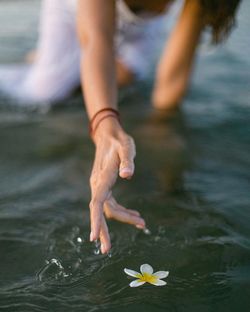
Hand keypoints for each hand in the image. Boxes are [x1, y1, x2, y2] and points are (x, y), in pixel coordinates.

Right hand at [89, 119, 144, 253]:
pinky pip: (112, 203)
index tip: (94, 239)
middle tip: (108, 251)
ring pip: (108, 209)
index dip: (95, 221)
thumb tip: (128, 176)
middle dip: (104, 231)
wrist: (109, 135)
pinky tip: (135, 214)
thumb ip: (127, 160)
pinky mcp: (105, 185)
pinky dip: (123, 211)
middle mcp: (98, 184)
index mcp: (102, 178)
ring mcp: (100, 186)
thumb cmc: (119, 141)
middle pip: (101, 212)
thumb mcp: (126, 147)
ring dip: (123, 218)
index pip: (96, 204)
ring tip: (142, 224)